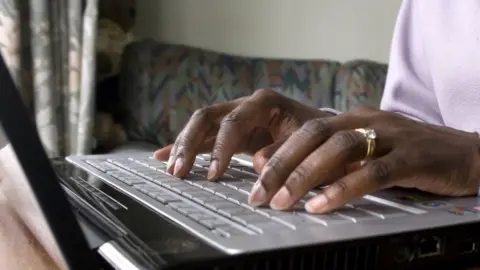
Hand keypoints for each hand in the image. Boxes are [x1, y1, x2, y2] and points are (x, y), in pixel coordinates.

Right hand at [154, 88, 331, 177]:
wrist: (324, 132)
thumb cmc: (318, 136)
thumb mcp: (307, 142)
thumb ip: (283, 152)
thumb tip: (257, 163)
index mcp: (264, 102)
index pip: (233, 121)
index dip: (221, 148)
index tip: (213, 174)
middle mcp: (245, 105)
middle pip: (207, 117)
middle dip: (190, 143)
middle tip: (179, 171)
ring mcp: (236, 116)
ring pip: (201, 125)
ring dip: (183, 146)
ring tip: (172, 170)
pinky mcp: (232, 131)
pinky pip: (204, 136)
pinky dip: (186, 146)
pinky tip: (164, 156)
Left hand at [250, 106, 479, 212]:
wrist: (466, 153)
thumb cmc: (409, 155)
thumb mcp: (366, 152)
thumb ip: (334, 159)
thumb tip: (293, 173)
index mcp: (352, 118)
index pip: (305, 129)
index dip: (278, 150)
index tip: (253, 173)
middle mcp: (366, 121)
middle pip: (313, 135)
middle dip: (282, 164)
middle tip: (258, 193)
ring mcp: (390, 136)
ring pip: (338, 149)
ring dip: (305, 176)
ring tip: (282, 201)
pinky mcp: (412, 157)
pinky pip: (372, 172)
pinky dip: (343, 189)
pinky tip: (321, 206)